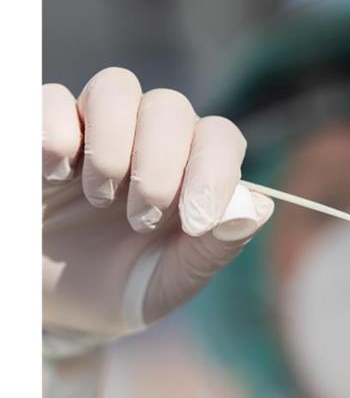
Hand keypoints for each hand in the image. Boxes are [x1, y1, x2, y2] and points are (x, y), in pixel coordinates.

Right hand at [43, 67, 273, 338]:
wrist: (58, 310)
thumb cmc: (128, 287)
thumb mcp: (177, 278)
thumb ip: (218, 245)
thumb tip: (260, 206)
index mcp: (192, 170)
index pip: (219, 137)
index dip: (214, 171)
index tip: (196, 223)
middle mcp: (148, 139)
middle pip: (169, 106)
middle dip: (161, 164)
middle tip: (141, 220)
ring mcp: (95, 131)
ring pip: (116, 87)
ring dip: (113, 143)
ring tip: (101, 196)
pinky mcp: (40, 136)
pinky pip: (51, 99)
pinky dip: (57, 130)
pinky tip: (56, 176)